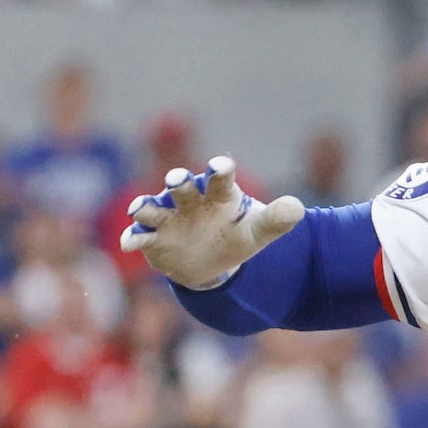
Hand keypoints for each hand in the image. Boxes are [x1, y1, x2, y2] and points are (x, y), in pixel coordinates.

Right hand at [120, 157, 302, 291]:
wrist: (210, 260)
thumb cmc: (236, 236)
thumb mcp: (258, 232)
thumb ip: (276, 219)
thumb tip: (298, 209)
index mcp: (218, 193)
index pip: (219, 177)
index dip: (219, 170)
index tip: (220, 167)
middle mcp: (190, 199)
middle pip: (182, 186)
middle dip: (177, 182)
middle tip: (175, 180)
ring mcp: (168, 217)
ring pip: (153, 207)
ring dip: (145, 206)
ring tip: (139, 209)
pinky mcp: (153, 238)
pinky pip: (139, 236)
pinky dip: (133, 237)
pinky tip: (128, 243)